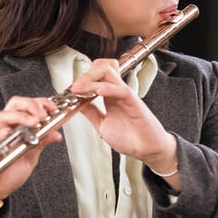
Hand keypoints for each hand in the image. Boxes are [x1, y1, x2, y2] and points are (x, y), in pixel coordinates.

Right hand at [0, 96, 62, 209]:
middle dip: (31, 105)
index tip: (52, 108)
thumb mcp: (31, 156)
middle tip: (42, 115)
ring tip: (34, 122)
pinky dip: (2, 132)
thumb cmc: (9, 173)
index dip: (40, 103)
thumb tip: (56, 133)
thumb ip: (41, 142)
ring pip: (4, 116)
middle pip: (15, 104)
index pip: (27, 106)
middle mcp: (6, 127)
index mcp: (17, 127)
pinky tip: (11, 132)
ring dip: (21, 116)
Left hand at [69, 59, 177, 174]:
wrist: (146, 150)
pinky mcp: (134, 102)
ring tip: (79, 89)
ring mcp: (125, 95)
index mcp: (109, 96)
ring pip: (109, 73)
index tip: (70, 90)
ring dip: (91, 79)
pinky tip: (97, 92)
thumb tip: (76, 103)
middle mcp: (117, 92)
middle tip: (74, 87)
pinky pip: (121, 89)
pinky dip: (107, 88)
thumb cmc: (129, 138)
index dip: (82, 78)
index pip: (96, 75)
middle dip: (85, 73)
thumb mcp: (102, 124)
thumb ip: (91, 112)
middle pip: (102, 67)